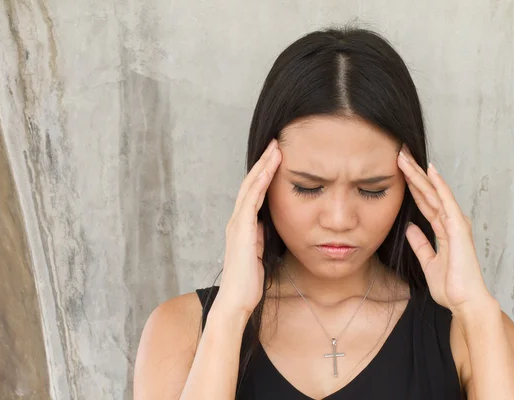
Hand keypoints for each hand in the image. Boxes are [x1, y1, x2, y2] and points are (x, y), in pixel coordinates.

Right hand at [216, 139, 281, 315]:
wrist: (236, 300)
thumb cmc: (248, 282)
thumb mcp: (259, 254)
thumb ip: (261, 237)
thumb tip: (266, 226)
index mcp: (242, 226)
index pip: (254, 193)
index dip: (265, 173)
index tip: (277, 157)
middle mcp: (237, 221)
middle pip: (251, 184)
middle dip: (264, 162)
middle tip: (277, 143)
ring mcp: (237, 224)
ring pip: (250, 187)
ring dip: (263, 167)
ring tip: (276, 149)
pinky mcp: (241, 231)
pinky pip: (251, 201)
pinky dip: (260, 184)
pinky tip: (269, 170)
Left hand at [397, 146, 493, 312]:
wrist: (464, 301)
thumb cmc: (451, 284)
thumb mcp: (428, 260)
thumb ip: (420, 243)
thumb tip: (410, 227)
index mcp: (443, 228)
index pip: (423, 201)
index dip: (411, 184)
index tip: (398, 169)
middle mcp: (450, 222)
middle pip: (427, 192)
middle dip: (412, 173)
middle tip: (398, 153)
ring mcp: (455, 223)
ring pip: (434, 193)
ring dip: (420, 174)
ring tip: (406, 156)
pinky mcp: (458, 229)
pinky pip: (447, 203)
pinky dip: (439, 187)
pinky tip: (431, 172)